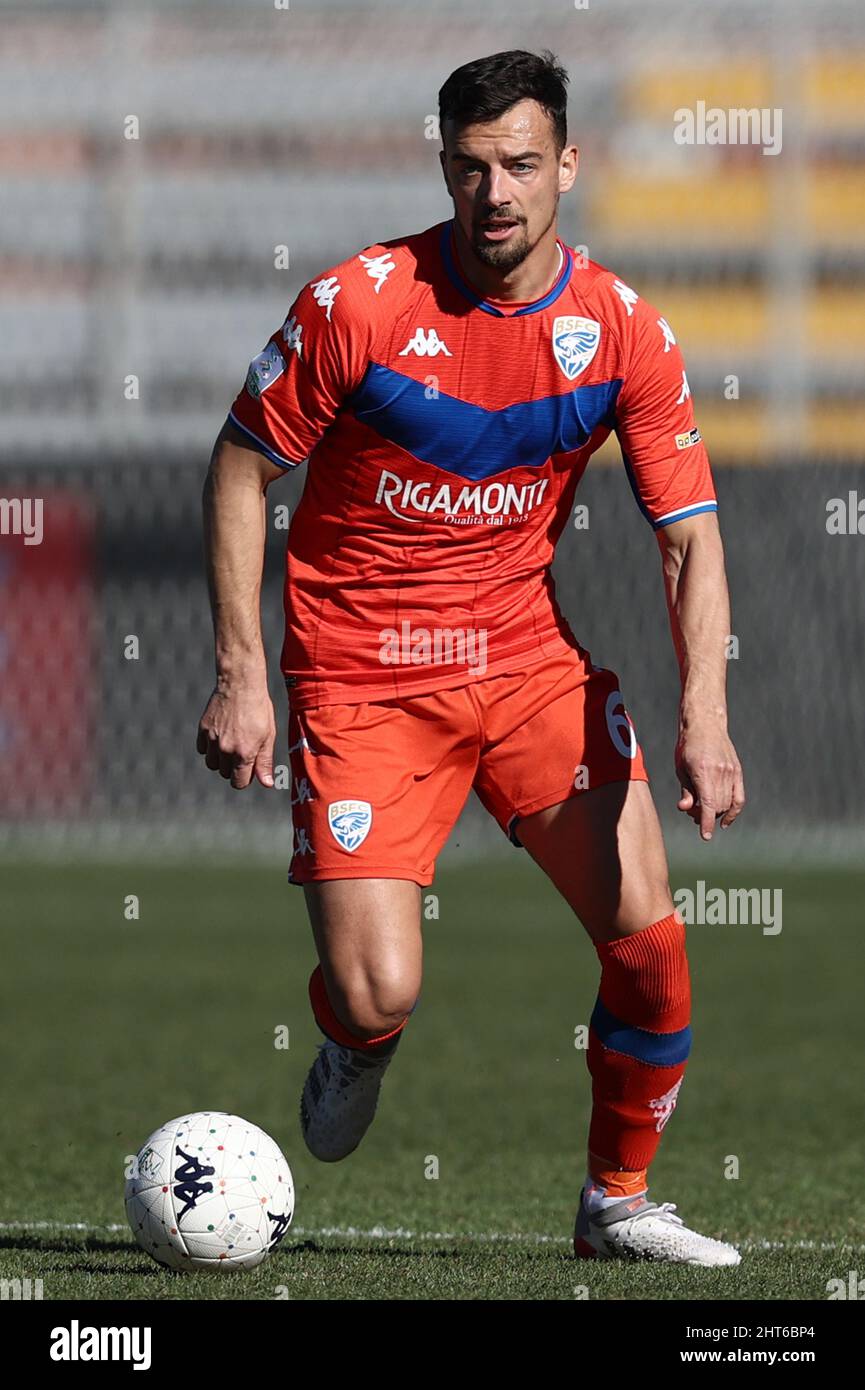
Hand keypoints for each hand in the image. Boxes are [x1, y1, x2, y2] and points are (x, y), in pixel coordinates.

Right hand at [196, 680, 275, 789]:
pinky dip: (210, 748)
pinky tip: (221, 736)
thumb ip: (265, 762)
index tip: (249, 768)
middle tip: (243, 750)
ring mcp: (212, 739)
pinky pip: (202, 749)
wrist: (240, 684)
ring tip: (231, 744)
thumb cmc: (259, 709)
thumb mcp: (268, 736)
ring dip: (220, 760)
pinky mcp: (203, 729)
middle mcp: (225, 749)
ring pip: (211, 764)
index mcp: (244, 753)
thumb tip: (267, 783)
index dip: (245, 778)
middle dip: (233, 768)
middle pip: (225, 774)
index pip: (238, 783)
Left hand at [675, 721, 744, 839]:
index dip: (706, 822)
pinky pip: (739, 798)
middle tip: (692, 814)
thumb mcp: (680, 768)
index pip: (707, 804)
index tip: (705, 836)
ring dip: (715, 813)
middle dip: (704, 816)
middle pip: (716, 806)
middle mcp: (720, 772)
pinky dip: (733, 811)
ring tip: (701, 811)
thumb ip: (685, 790)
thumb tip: (686, 810)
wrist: (705, 724)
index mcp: (703, 771)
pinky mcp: (737, 771)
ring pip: (726, 804)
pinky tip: (725, 821)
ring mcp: (731, 772)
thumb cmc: (688, 746)